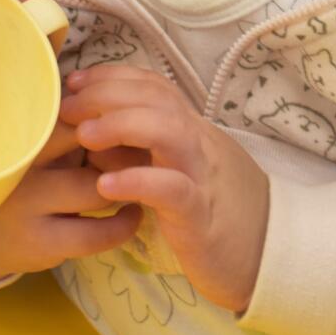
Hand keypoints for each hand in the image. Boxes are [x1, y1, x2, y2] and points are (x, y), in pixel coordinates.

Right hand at [0, 115, 141, 283]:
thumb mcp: (44, 144)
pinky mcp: (39, 242)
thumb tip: (134, 101)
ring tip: (139, 182)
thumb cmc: (31, 177)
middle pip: (87, 140)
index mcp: (23, 129)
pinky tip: (131, 213)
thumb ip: (77, 122)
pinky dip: (124, 223)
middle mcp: (20, 162)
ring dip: (127, 185)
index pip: (75, 108)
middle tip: (143, 151)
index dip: (111, 114)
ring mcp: (26, 204)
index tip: (132, 121)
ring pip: (96, 188)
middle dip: (122, 146)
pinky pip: (96, 233)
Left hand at [61, 65, 269, 312]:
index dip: (112, 77)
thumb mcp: (174, 173)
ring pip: (170, 131)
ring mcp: (202, 176)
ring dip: (123, 125)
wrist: (268, 257)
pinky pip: (174, 190)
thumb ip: (139, 152)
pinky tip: (107, 184)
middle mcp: (198, 144)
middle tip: (67, 107)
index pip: (153, 86)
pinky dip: (139, 181)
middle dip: (108, 93)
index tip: (75, 82)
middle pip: (157, 98)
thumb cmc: (212, 215)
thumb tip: (92, 135)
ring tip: (85, 137)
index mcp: (191, 132)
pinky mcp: (201, 216)